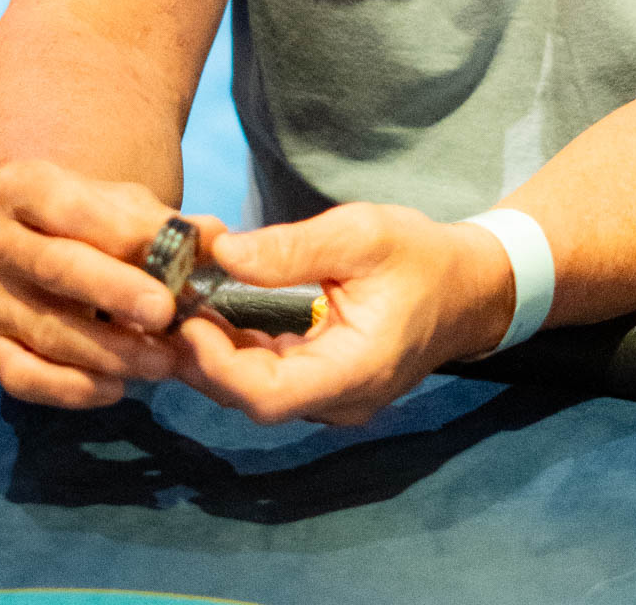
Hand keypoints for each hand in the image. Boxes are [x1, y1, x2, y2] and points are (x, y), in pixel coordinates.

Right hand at [0, 158, 225, 408]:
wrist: (36, 236)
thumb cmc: (91, 219)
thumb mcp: (125, 206)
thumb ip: (168, 224)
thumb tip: (215, 239)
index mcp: (23, 187)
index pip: (75, 209)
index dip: (126, 237)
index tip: (173, 264)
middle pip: (57, 268)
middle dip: (115, 294)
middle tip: (166, 316)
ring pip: (46, 330)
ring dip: (109, 352)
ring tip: (163, 362)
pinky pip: (22, 376)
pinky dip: (68, 389)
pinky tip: (115, 388)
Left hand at [173, 202, 515, 426]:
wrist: (467, 285)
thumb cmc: (419, 255)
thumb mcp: (361, 234)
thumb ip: (292, 248)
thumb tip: (222, 252)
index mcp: (355, 371)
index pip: (268, 395)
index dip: (218, 364)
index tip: (187, 317)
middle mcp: (339, 400)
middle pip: (252, 398)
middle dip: (204, 355)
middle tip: (168, 304)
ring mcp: (332, 399)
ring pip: (256, 391)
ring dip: (216, 352)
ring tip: (183, 301)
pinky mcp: (324, 385)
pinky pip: (271, 376)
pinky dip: (239, 348)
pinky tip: (216, 310)